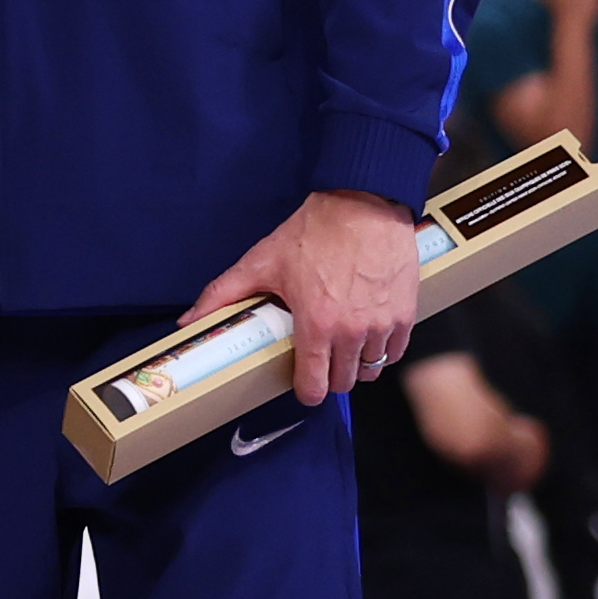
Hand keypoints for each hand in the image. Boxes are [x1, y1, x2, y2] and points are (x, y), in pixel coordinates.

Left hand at [191, 187, 420, 405]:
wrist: (363, 206)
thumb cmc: (315, 232)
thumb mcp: (261, 263)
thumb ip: (223, 294)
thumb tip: (191, 319)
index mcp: (317, 325)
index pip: (314, 383)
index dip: (306, 392)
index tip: (303, 388)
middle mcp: (353, 331)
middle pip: (344, 381)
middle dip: (329, 379)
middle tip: (319, 365)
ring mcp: (383, 324)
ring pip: (371, 368)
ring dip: (356, 366)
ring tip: (342, 351)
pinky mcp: (406, 313)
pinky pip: (396, 351)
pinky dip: (383, 351)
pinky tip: (367, 339)